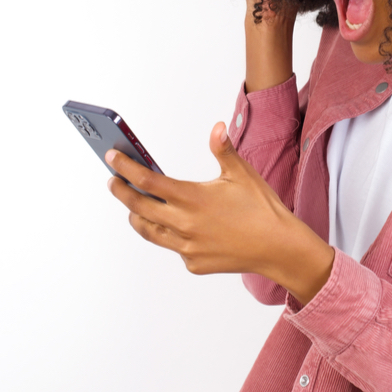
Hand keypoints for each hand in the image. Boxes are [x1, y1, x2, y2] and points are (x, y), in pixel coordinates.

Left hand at [106, 123, 334, 304]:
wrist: (279, 248)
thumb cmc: (262, 208)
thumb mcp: (242, 174)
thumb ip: (223, 149)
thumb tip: (217, 127)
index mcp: (193, 197)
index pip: (147, 181)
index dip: (126, 168)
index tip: (112, 158)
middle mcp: (185, 224)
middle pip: (139, 207)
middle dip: (121, 192)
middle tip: (112, 180)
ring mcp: (187, 247)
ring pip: (149, 231)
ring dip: (137, 216)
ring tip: (133, 206)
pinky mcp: (194, 263)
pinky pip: (173, 248)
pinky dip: (168, 235)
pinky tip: (173, 226)